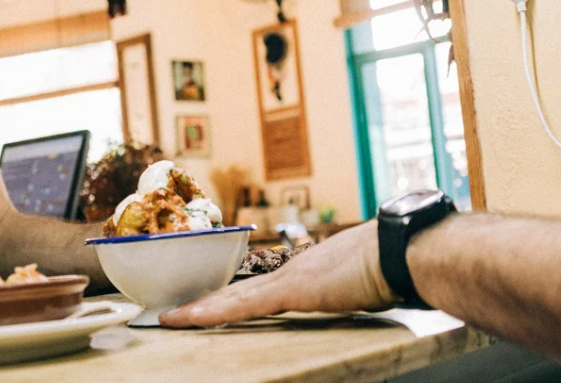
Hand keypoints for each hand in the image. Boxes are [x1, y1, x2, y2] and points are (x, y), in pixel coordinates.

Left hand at [160, 220, 395, 327]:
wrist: (401, 252)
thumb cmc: (392, 266)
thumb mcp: (361, 283)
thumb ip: (347, 289)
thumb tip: (354, 293)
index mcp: (303, 272)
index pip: (256, 288)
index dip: (229, 297)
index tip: (207, 303)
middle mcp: (288, 271)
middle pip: (235, 290)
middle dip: (204, 302)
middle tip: (173, 312)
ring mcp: (287, 279)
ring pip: (231, 297)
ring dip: (199, 309)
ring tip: (170, 318)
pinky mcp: (291, 290)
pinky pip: (244, 306)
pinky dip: (215, 313)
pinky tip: (191, 319)